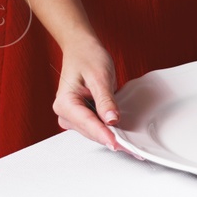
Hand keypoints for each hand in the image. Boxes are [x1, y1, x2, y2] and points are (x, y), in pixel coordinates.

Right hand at [54, 35, 132, 154]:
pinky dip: (108, 129)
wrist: (82, 48)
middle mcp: (65, 112)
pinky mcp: (81, 115)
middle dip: (110, 139)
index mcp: (65, 103)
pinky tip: (122, 134)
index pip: (87, 123)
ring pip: (94, 131)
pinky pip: (96, 126)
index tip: (117, 144)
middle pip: (90, 131)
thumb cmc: (87, 57)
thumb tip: (111, 120)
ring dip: (110, 136)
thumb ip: (105, 100)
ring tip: (130, 145)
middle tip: (132, 149)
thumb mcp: (100, 76)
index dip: (103, 135)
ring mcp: (73, 115)